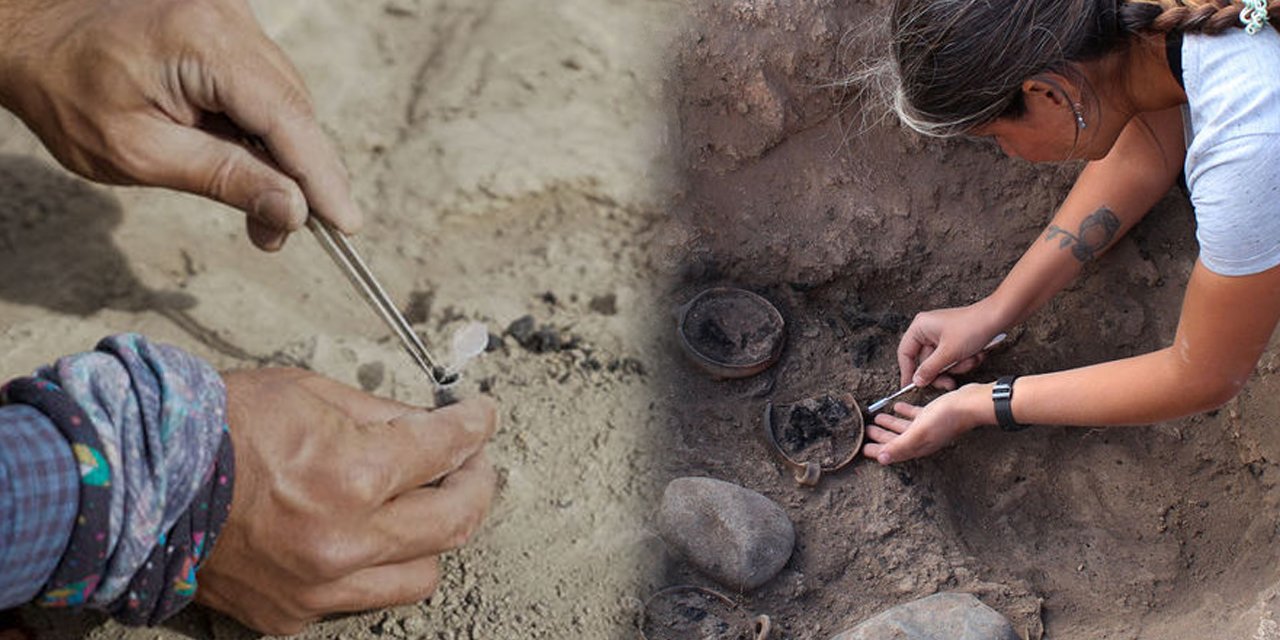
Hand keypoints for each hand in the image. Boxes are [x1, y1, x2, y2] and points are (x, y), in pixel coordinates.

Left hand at [0, 0, 360, 250]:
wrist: (33, 34)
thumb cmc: (69, 94)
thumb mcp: (141, 153)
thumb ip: (224, 179)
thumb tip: (294, 212)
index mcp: (204, 43)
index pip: (287, 120)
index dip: (321, 177)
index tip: (345, 225)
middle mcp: (229, 19)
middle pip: (294, 109)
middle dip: (303, 175)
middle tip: (284, 231)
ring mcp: (232, 16)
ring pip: (287, 99)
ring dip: (286, 156)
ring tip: (265, 207)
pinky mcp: (228, 25)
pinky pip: (268, 84)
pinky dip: (268, 129)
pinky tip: (253, 164)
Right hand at [196, 369, 497, 634]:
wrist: (138, 482)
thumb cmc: (219, 425)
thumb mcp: (310, 394)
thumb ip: (383, 416)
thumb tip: (433, 424)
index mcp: (354, 476)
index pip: (446, 451)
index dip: (475, 427)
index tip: (483, 417)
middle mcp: (346, 541)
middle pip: (455, 522)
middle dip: (476, 483)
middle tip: (472, 462)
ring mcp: (320, 587)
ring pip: (422, 575)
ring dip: (433, 535)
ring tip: (423, 503)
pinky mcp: (292, 616)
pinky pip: (362, 598)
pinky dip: (373, 566)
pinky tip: (362, 535)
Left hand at [863, 383, 991, 464]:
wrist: (970, 404)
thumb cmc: (946, 418)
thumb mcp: (919, 432)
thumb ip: (900, 445)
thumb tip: (881, 460)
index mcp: (917, 445)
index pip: (893, 451)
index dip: (877, 451)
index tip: (863, 450)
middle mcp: (922, 438)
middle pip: (896, 440)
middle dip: (881, 437)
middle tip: (867, 432)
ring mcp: (928, 427)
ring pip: (904, 428)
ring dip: (890, 424)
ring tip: (877, 419)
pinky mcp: (933, 414)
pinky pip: (915, 415)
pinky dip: (904, 412)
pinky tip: (897, 406)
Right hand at [897, 301, 1005, 389]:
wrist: (998, 318)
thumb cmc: (973, 326)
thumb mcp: (948, 353)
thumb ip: (929, 370)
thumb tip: (917, 381)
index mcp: (920, 327)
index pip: (905, 353)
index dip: (907, 372)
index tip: (910, 387)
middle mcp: (928, 330)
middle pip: (925, 361)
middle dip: (941, 372)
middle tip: (948, 382)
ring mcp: (942, 335)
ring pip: (942, 362)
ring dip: (957, 366)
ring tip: (969, 360)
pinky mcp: (954, 340)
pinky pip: (953, 358)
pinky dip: (964, 361)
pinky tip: (975, 355)